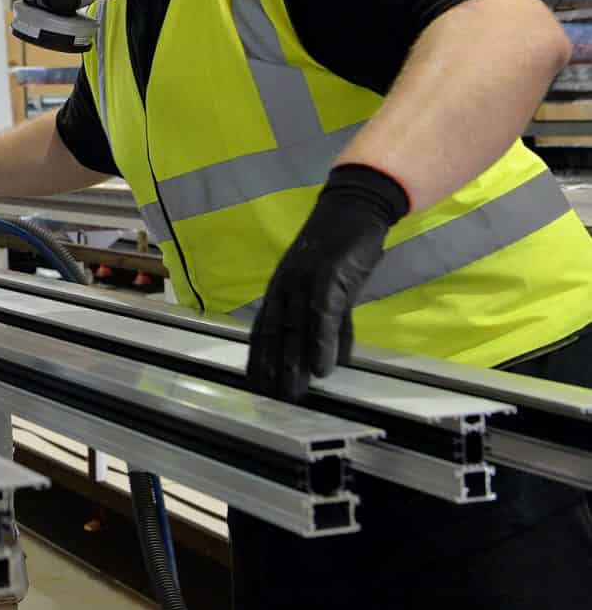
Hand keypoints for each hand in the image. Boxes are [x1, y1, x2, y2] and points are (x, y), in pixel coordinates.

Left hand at [246, 165, 407, 400]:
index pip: (264, 329)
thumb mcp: (332, 292)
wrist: (353, 210)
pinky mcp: (328, 275)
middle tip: (270, 400)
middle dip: (271, 369)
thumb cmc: (341, 252)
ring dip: (292, 363)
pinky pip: (322, 314)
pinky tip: (322, 366)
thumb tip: (328, 362)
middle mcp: (285, 286)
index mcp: (281, 290)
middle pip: (275, 333)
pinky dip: (321, 342)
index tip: (255, 386)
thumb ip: (331, 326)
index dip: (259, 358)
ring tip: (293, 393)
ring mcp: (304, 279)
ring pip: (294, 327)